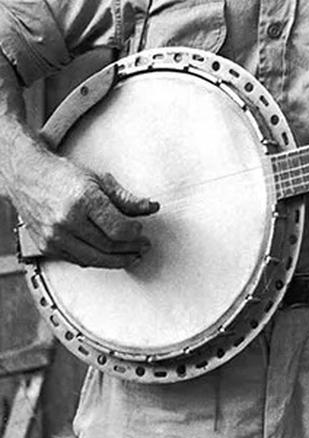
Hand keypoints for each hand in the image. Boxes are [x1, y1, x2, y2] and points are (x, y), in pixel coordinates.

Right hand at [16, 151, 158, 268]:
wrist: (28, 178)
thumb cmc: (64, 176)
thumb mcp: (99, 180)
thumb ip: (126, 198)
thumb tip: (151, 208)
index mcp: (83, 199)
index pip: (117, 228)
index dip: (134, 233)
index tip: (141, 230)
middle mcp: (67, 220)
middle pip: (107, 246)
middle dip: (130, 248)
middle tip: (143, 246)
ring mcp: (55, 236)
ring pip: (93, 259)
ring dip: (117, 261)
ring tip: (132, 256)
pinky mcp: (47, 247)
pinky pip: (78, 261)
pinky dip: (96, 260)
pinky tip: (109, 256)